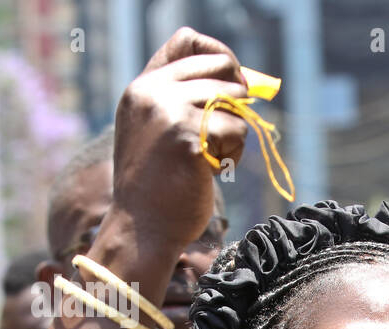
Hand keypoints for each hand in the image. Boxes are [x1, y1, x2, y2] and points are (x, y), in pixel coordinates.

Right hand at [108, 27, 249, 255]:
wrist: (142, 229)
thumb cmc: (158, 186)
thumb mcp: (158, 132)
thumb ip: (187, 102)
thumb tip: (247, 84)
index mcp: (142, 87)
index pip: (187, 40)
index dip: (221, 55)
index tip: (234, 81)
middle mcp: (151, 92)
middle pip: (221, 66)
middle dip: (239, 95)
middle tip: (232, 128)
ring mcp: (168, 111)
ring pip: (235, 101)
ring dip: (236, 132)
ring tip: (215, 159)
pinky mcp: (189, 136)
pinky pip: (238, 131)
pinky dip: (234, 155)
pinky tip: (214, 173)